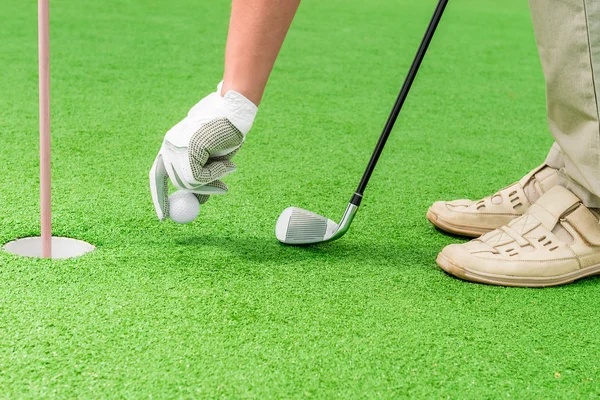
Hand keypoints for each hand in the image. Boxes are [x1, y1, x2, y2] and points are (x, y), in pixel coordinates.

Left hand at [150, 82, 257, 220]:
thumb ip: (203, 177)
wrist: (234, 112)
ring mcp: (176, 147)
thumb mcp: (212, 160)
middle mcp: (169, 147)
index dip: (159, 197)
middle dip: (202, 191)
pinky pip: (199, 178)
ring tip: (228, 164)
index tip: (164, 217)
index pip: (157, 177)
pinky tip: (227, 162)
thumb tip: (198, 201)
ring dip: (213, 180)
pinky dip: (216, 175)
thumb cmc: (226, 133)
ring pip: (189, 183)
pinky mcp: (187, 150)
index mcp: (170, 147)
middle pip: (178, 183)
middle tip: (224, 190)